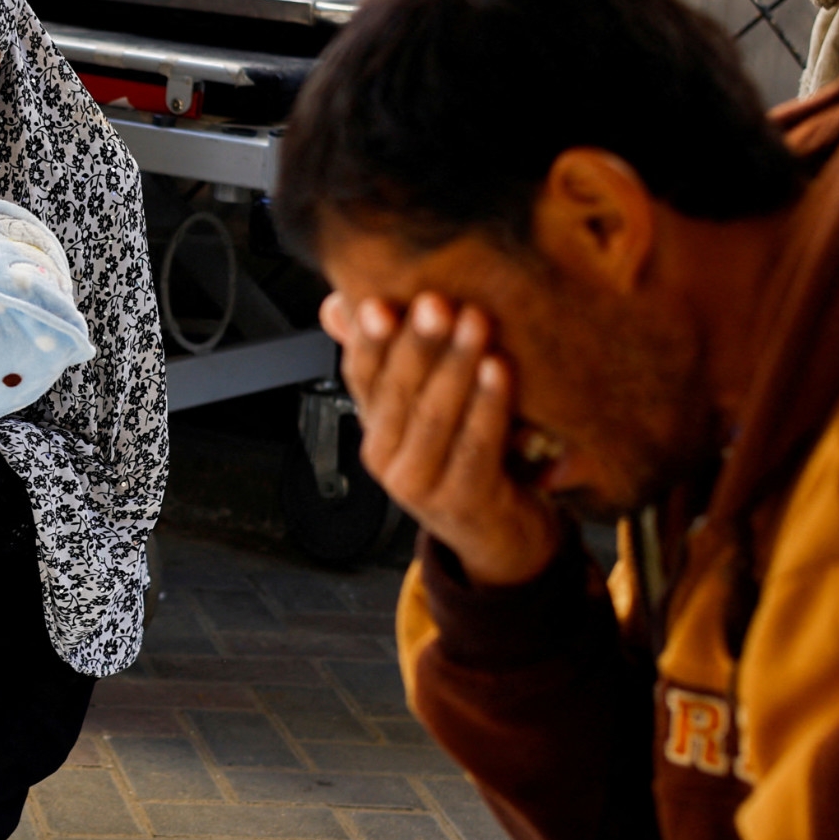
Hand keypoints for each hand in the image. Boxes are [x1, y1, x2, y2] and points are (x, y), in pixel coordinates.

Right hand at [321, 292, 558, 586]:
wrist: (501, 536)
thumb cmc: (463, 462)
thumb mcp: (421, 409)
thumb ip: (387, 358)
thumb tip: (337, 305)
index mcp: (373, 430)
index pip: (360, 377)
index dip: (367, 340)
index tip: (377, 303)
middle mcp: (386, 461)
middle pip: (396, 393)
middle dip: (417, 344)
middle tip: (436, 303)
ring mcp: (420, 486)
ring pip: (433, 417)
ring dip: (455, 365)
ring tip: (474, 322)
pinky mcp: (461, 503)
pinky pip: (474, 445)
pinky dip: (488, 404)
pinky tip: (498, 368)